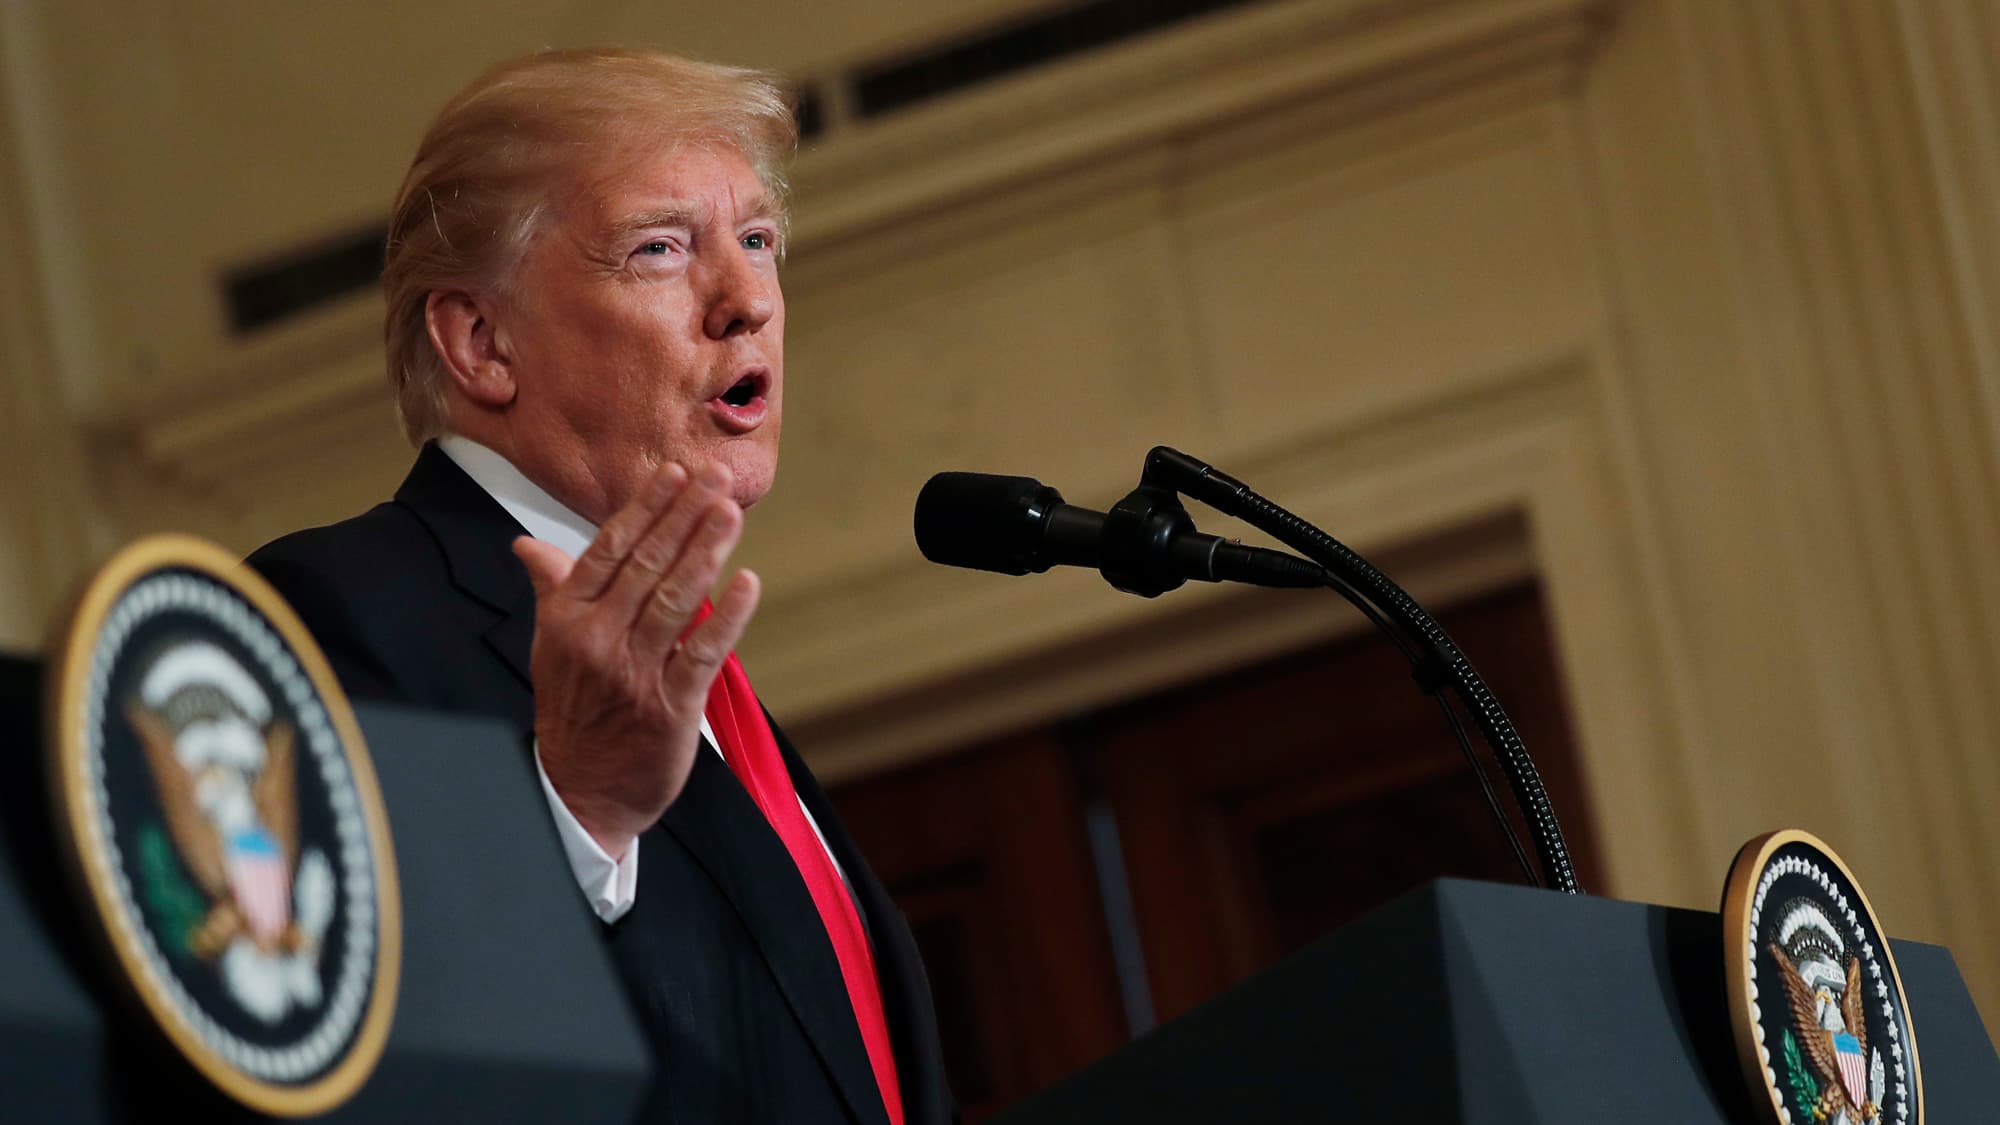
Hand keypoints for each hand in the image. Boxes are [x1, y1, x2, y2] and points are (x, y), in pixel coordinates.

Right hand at [512, 461, 760, 860]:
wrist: (578, 791)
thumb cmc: (572, 709)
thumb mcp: (550, 646)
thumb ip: (553, 589)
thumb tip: (528, 545)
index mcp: (566, 618)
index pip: (610, 548)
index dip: (647, 508)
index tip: (677, 472)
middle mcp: (597, 639)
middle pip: (648, 564)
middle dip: (686, 515)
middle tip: (719, 477)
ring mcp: (634, 674)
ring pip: (676, 600)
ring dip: (707, 551)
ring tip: (732, 512)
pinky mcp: (669, 708)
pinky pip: (702, 653)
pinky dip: (729, 617)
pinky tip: (750, 582)